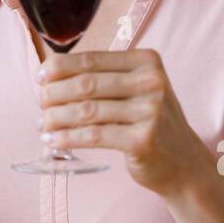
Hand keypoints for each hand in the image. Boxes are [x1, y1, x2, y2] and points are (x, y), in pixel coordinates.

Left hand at [36, 49, 211, 196]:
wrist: (184, 163)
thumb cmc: (150, 122)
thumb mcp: (137, 90)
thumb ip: (104, 78)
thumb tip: (50, 75)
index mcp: (147, 61)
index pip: (92, 59)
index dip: (59, 67)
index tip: (39, 77)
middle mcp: (151, 82)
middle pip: (86, 83)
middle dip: (54, 93)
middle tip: (39, 103)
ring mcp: (150, 111)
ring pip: (86, 111)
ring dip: (55, 118)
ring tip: (41, 124)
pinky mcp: (142, 140)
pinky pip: (93, 136)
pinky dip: (66, 138)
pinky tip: (52, 142)